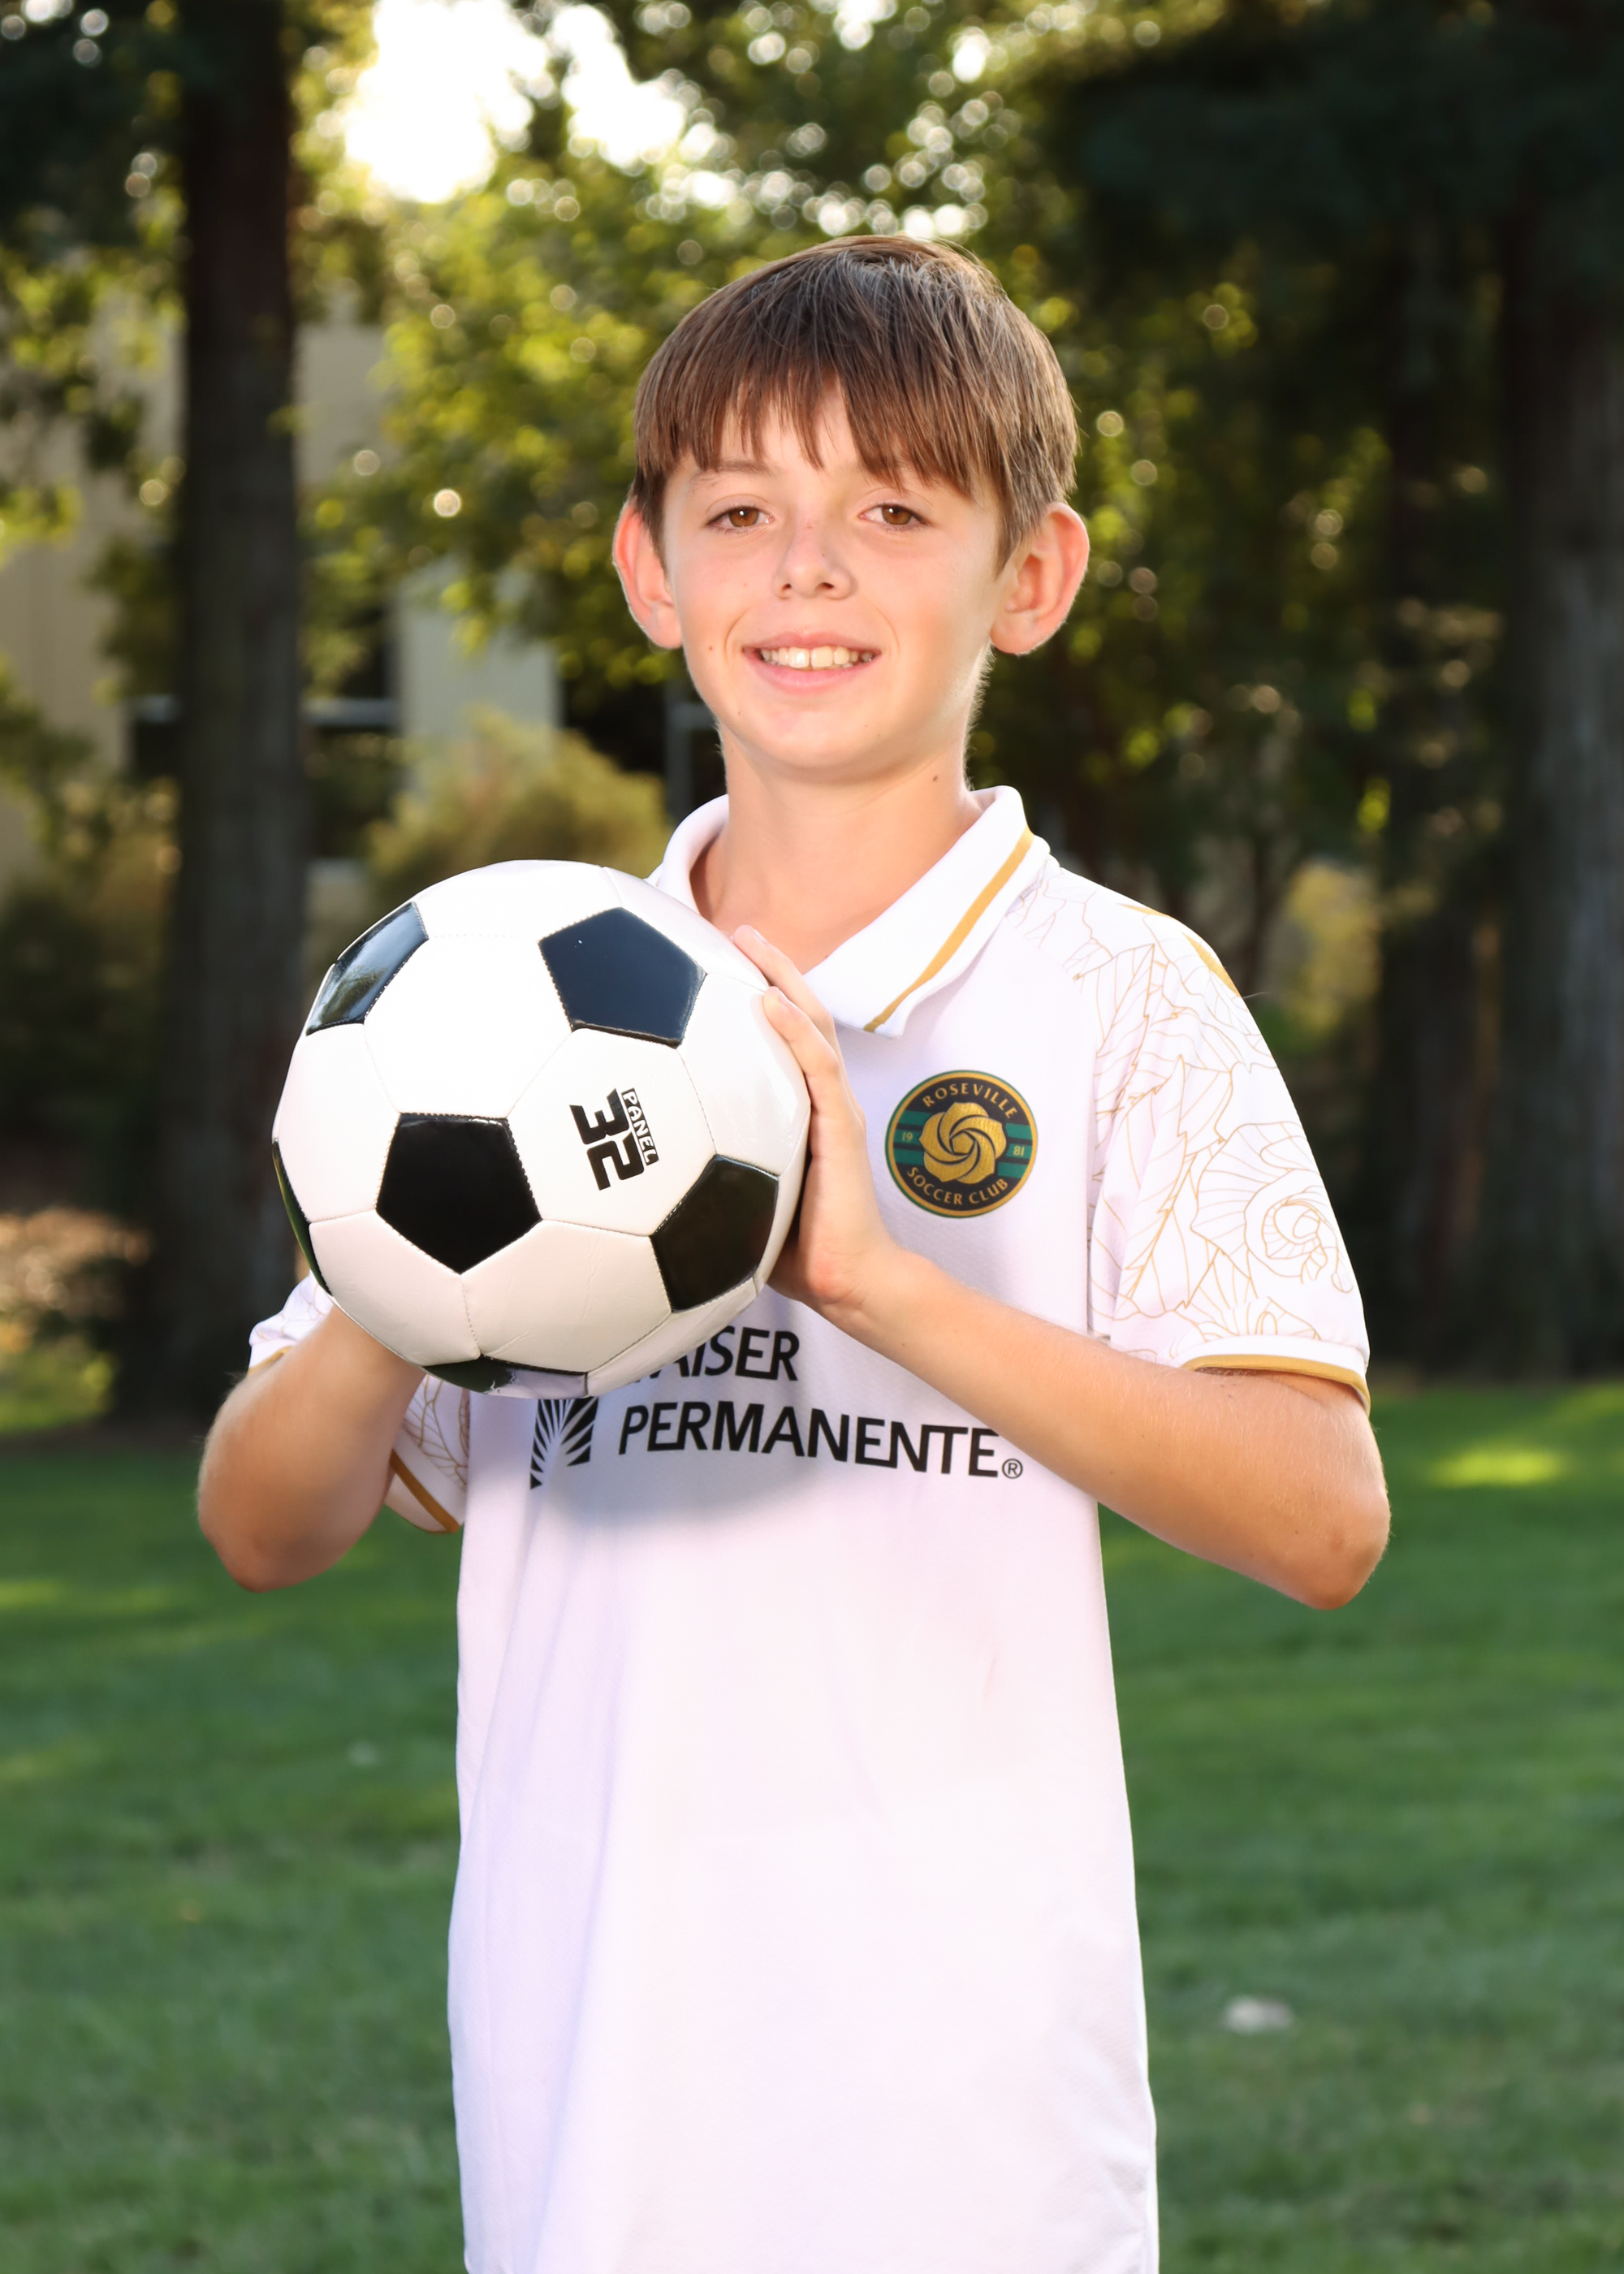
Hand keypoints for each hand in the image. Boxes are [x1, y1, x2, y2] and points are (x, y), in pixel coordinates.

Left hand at [734, 927, 904, 1332]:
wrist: (848, 1284)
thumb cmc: (792, 1252)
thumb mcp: (732, 1204)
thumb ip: (698, 1176)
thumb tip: (630, 1171)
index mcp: (796, 1112)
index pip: (776, 1042)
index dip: (752, 998)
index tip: (711, 964)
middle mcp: (817, 1100)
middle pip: (798, 1016)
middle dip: (769, 968)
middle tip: (733, 929)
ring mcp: (833, 1109)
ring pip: (811, 1027)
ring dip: (783, 979)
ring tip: (751, 941)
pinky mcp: (841, 1127)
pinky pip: (818, 1067)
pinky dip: (794, 1030)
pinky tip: (768, 1001)